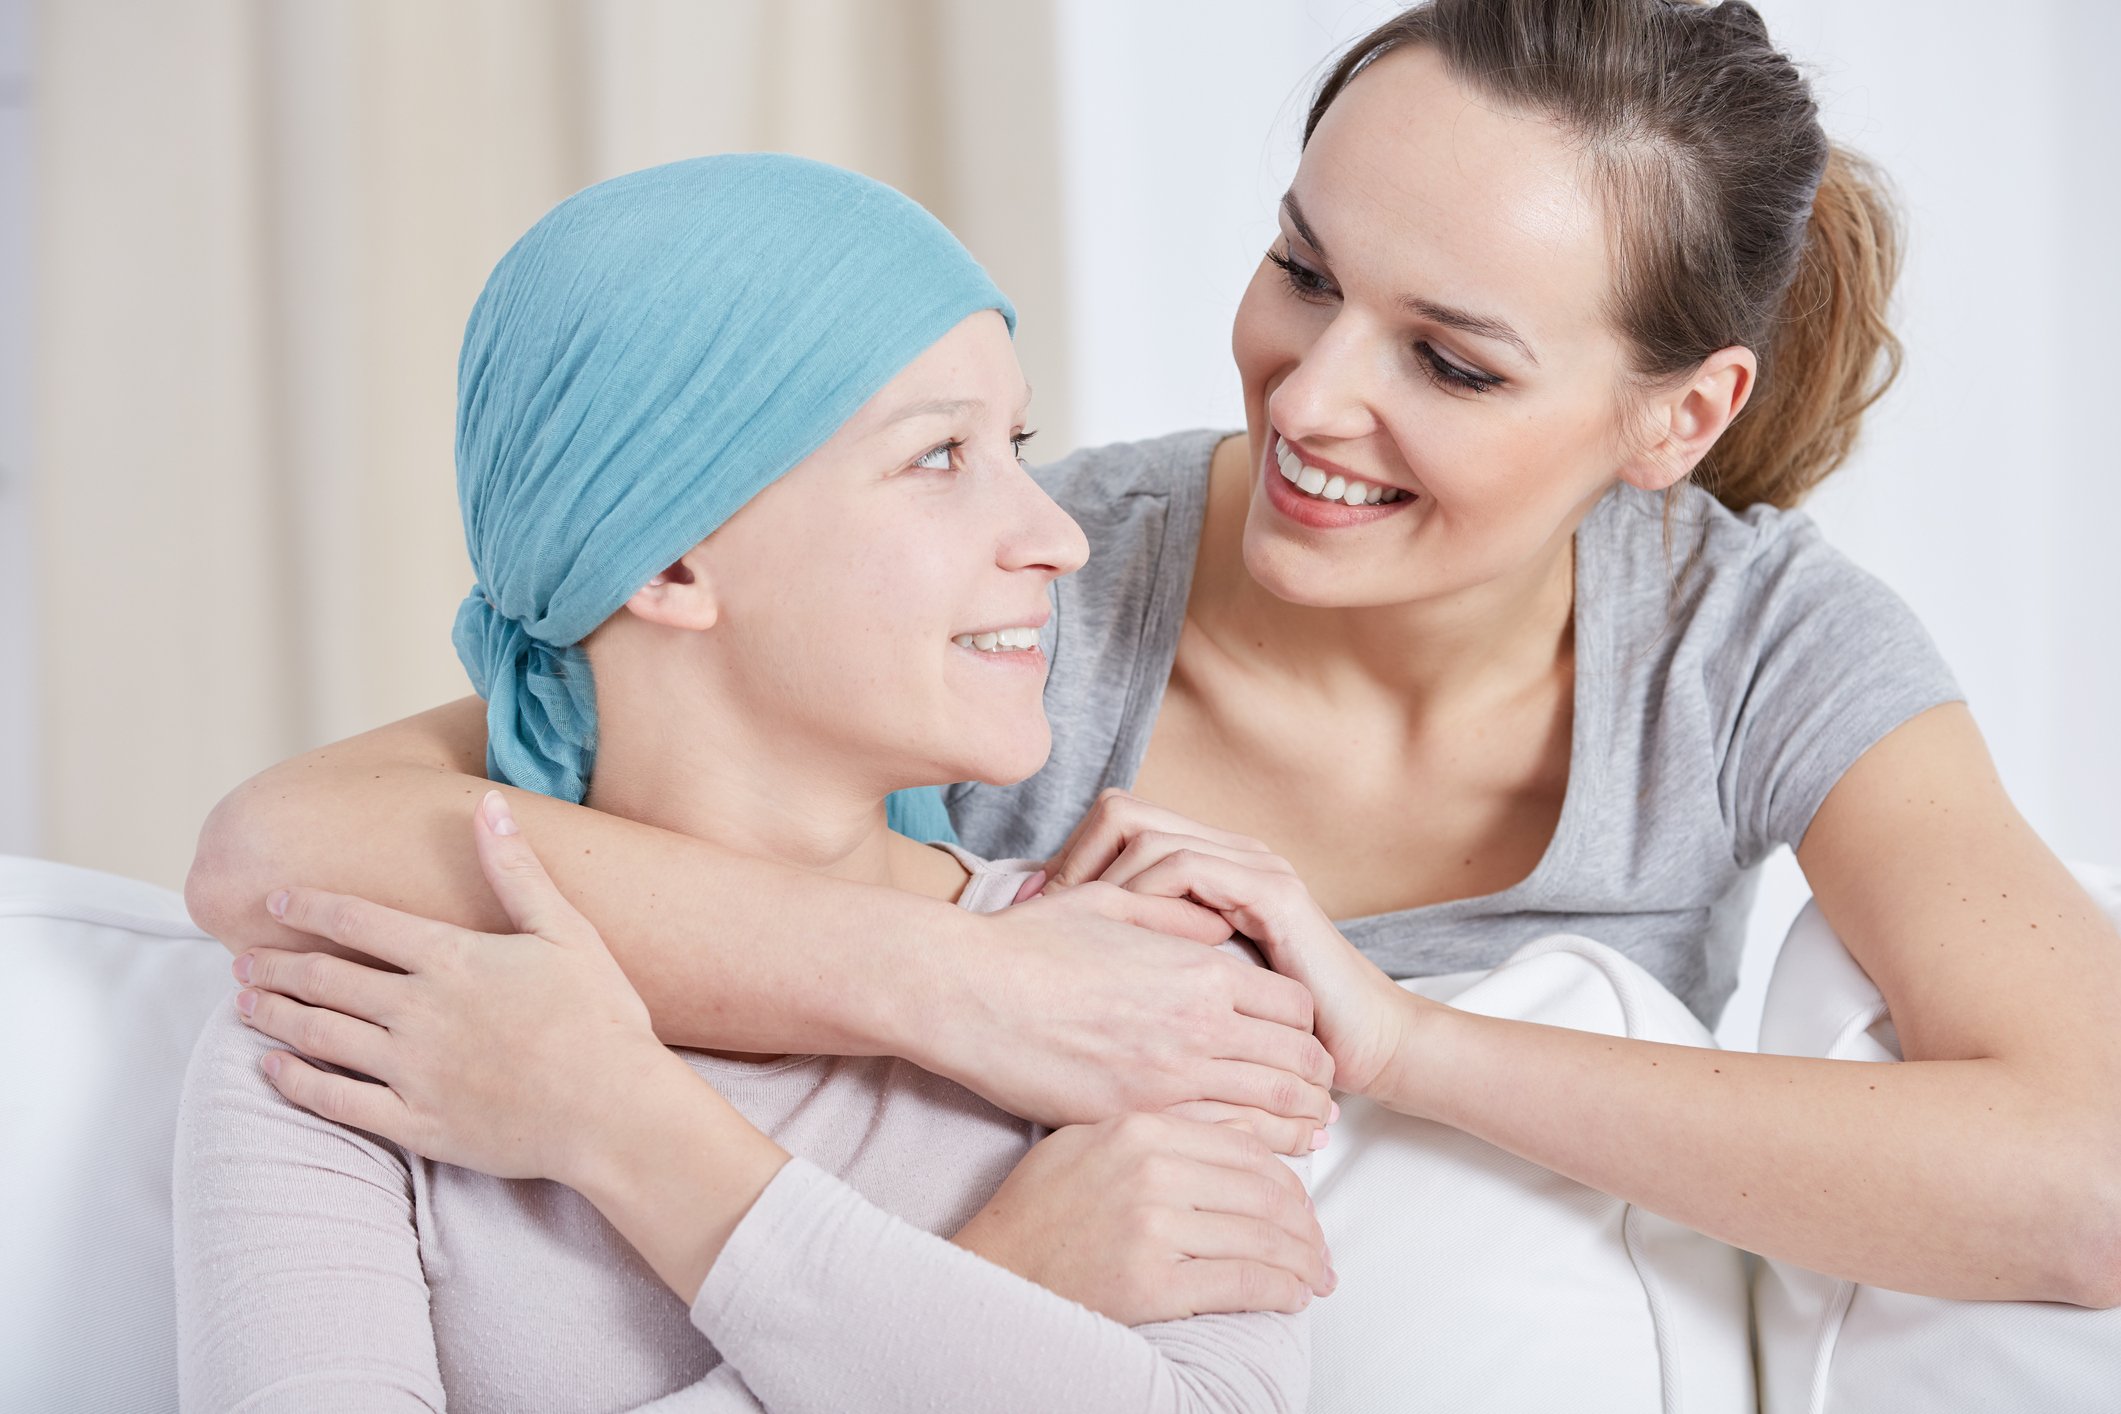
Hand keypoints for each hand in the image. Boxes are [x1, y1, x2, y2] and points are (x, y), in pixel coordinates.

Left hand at [231, 789, 695, 1191]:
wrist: (615, 1108)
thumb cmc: (601, 1015)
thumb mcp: (566, 930)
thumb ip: (516, 870)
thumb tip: (488, 805)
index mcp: (451, 958)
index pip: (361, 922)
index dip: (312, 908)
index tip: (277, 902)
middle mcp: (418, 1010)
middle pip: (326, 979)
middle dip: (277, 966)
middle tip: (242, 960)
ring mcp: (412, 1071)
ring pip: (320, 1035)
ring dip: (274, 1016)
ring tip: (243, 1004)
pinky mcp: (416, 1123)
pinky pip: (337, 1102)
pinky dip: (296, 1082)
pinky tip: (272, 1068)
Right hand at [947, 880, 1337, 1155]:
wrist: (968, 993)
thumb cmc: (1029, 945)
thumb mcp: (1110, 907)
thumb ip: (1174, 915)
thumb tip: (1218, 925)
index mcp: (1199, 971)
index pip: (1291, 1005)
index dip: (1307, 1026)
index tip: (1306, 1042)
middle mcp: (1198, 1026)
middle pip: (1293, 1062)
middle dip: (1315, 1081)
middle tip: (1324, 1098)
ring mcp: (1169, 1079)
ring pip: (1266, 1110)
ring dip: (1295, 1123)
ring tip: (1310, 1136)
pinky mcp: (1135, 1119)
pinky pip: (1217, 1141)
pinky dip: (1247, 1149)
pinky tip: (1253, 1157)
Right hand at [952, 1111, 1331, 1323]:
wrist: (992, 1270)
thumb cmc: (1037, 1210)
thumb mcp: (1090, 1141)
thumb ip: (1158, 1131)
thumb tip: (1233, 1135)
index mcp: (1140, 1128)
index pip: (1246, 1147)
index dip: (1289, 1180)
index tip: (1302, 1206)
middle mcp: (1150, 1171)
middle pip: (1264, 1191)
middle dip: (1306, 1226)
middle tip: (1320, 1249)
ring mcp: (1151, 1227)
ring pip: (1261, 1238)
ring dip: (1302, 1263)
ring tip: (1314, 1278)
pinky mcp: (1151, 1283)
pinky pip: (1242, 1283)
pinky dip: (1279, 1292)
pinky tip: (1290, 1297)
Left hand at [1047, 789, 1410, 1096]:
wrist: (1354, 1050)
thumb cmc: (1264, 1033)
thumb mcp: (1184, 985)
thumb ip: (1138, 952)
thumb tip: (1053, 934)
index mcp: (1208, 865)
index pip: (1116, 822)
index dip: (1070, 857)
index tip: (1035, 908)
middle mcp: (1228, 852)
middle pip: (1123, 810)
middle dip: (1073, 858)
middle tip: (1043, 908)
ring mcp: (1252, 865)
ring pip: (1147, 831)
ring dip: (1100, 877)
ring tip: (1076, 924)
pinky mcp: (1271, 891)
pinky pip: (1186, 867)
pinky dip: (1145, 893)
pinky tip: (1124, 932)